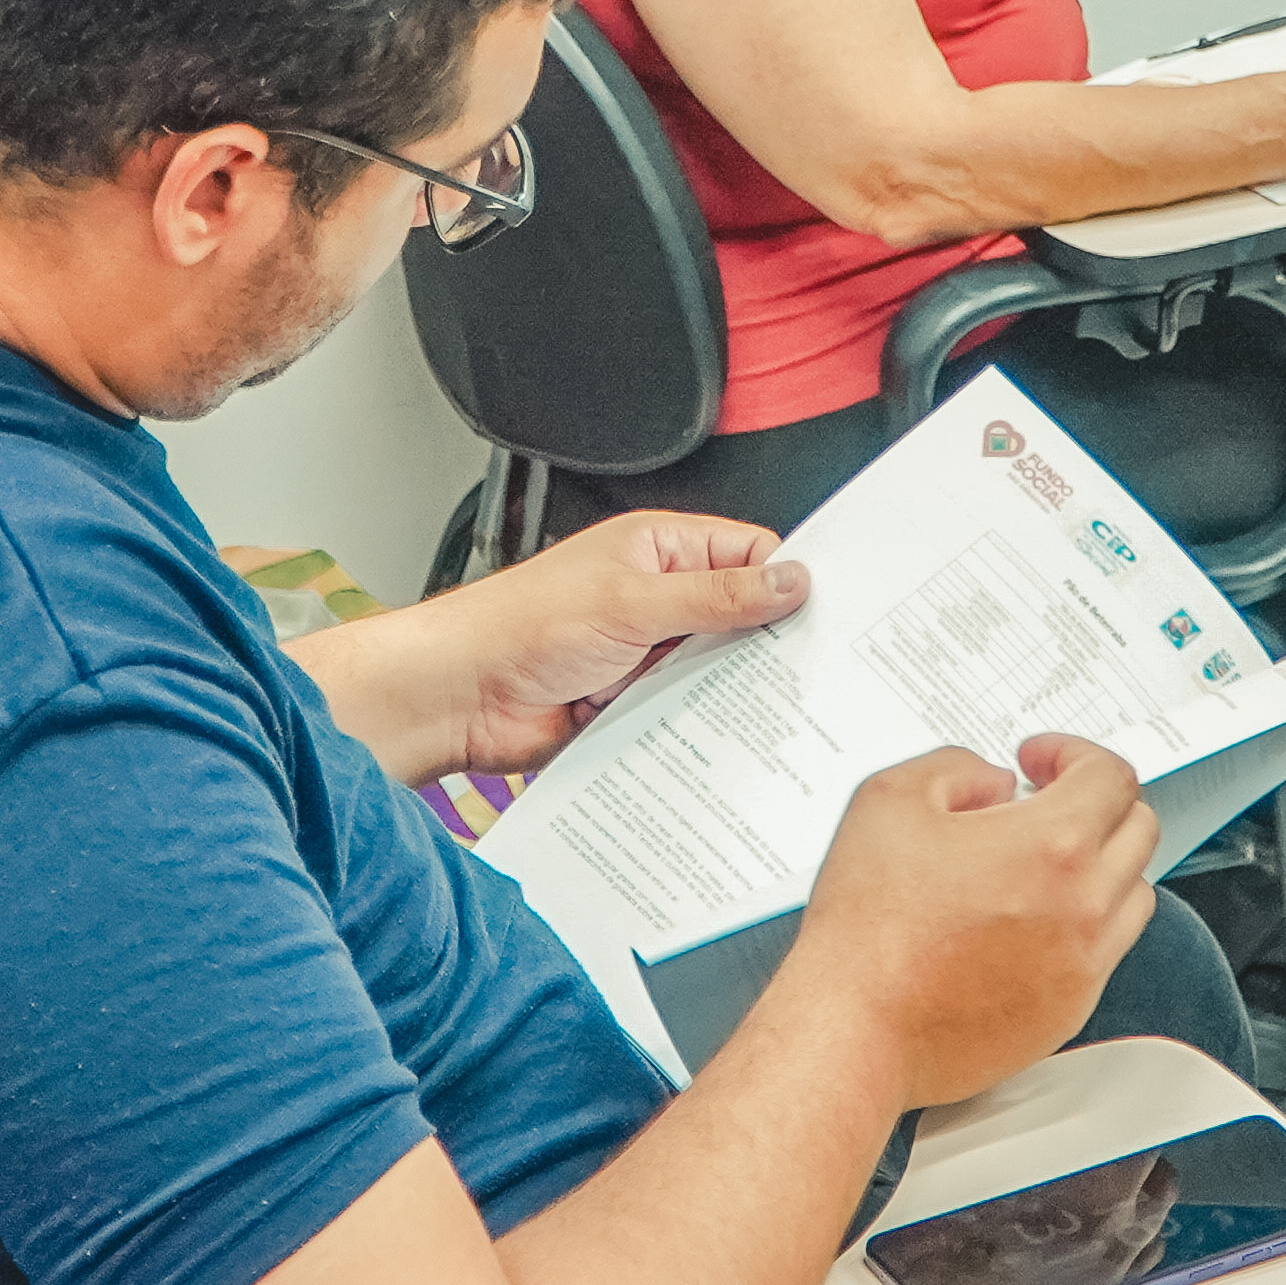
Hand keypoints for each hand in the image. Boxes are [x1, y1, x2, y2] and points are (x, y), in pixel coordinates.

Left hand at [429, 513, 808, 775]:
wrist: (461, 696)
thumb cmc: (519, 626)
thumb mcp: (632, 602)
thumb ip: (716, 596)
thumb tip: (788, 582)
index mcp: (660, 549)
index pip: (750, 554)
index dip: (788, 581)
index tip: (824, 613)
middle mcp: (658, 597)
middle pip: (741, 617)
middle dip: (764, 643)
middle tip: (806, 669)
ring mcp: (649, 652)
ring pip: (718, 670)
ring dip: (728, 688)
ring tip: (758, 704)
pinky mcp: (637, 702)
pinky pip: (688, 712)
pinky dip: (699, 723)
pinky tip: (716, 735)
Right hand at [771, 734, 1156, 1110]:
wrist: (856, 1028)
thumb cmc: (867, 930)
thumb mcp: (889, 801)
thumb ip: (955, 769)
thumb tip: (993, 784)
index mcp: (1051, 845)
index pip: (1110, 776)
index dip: (1072, 753)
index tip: (1040, 762)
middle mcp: (1084, 905)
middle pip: (1137, 829)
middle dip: (1095, 801)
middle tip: (1046, 802)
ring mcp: (1084, 964)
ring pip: (1134, 892)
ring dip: (1100, 863)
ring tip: (1043, 863)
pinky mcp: (1070, 1009)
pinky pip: (1107, 951)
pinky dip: (1085, 923)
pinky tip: (1029, 919)